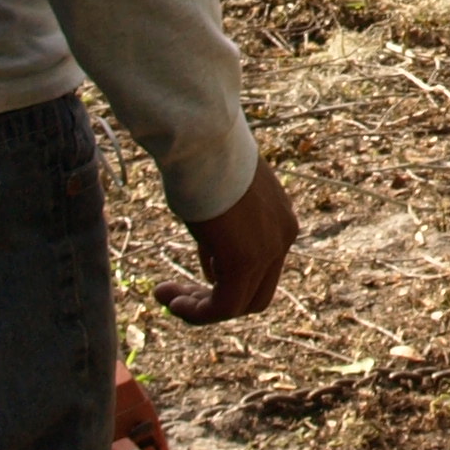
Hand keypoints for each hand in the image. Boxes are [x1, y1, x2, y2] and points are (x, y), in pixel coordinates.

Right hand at [160, 157, 295, 323]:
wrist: (202, 137)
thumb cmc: (203, 157)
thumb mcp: (220, 199)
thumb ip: (225, 232)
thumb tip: (213, 260)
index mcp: (281, 218)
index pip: (261, 268)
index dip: (226, 278)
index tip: (195, 273)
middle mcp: (284, 235)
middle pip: (256, 293)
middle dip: (215, 298)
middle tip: (177, 293)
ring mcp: (269, 250)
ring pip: (239, 304)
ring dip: (199, 308)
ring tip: (165, 295)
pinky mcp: (246, 261)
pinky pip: (224, 307)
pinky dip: (197, 312)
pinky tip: (170, 300)